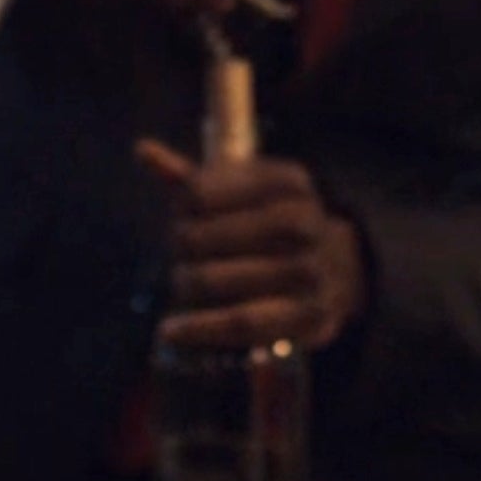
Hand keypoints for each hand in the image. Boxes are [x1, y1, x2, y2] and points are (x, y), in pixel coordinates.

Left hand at [136, 140, 366, 351]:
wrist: (338, 271)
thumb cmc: (269, 227)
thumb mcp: (241, 194)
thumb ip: (193, 179)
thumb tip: (143, 150)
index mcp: (287, 181)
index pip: (199, 192)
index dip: (181, 207)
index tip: (180, 216)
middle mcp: (303, 221)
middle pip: (200, 238)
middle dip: (180, 249)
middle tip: (179, 258)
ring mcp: (310, 270)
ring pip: (216, 280)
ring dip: (185, 286)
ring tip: (179, 287)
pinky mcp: (309, 316)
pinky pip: (240, 323)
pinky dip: (200, 328)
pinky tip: (171, 330)